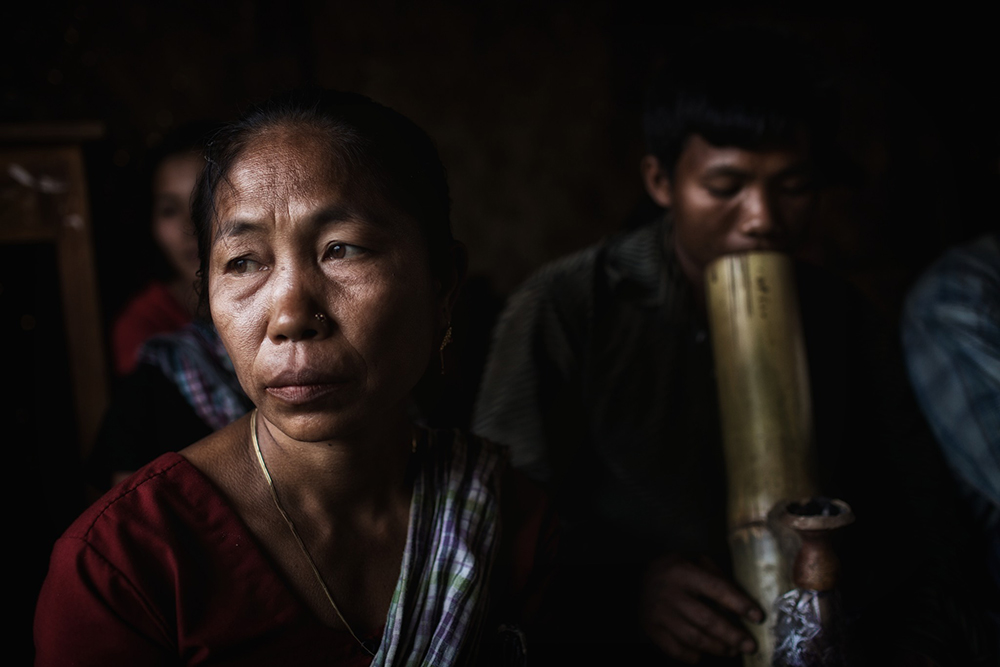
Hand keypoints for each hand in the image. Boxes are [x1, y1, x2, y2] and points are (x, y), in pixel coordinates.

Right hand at [640, 554, 763, 663]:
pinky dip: (695, 656)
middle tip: (750, 645)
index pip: (717, 589)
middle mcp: (670, 593)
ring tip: (733, 650)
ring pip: (694, 638)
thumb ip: (718, 577)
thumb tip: (743, 604)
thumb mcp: (695, 561)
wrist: (639, 579)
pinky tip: (705, 653)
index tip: (758, 617)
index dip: (739, 604)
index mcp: (684, 572)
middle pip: (707, 620)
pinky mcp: (652, 630)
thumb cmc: (676, 570)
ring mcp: (659, 614)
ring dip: (718, 648)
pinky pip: (677, 650)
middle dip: (733, 635)